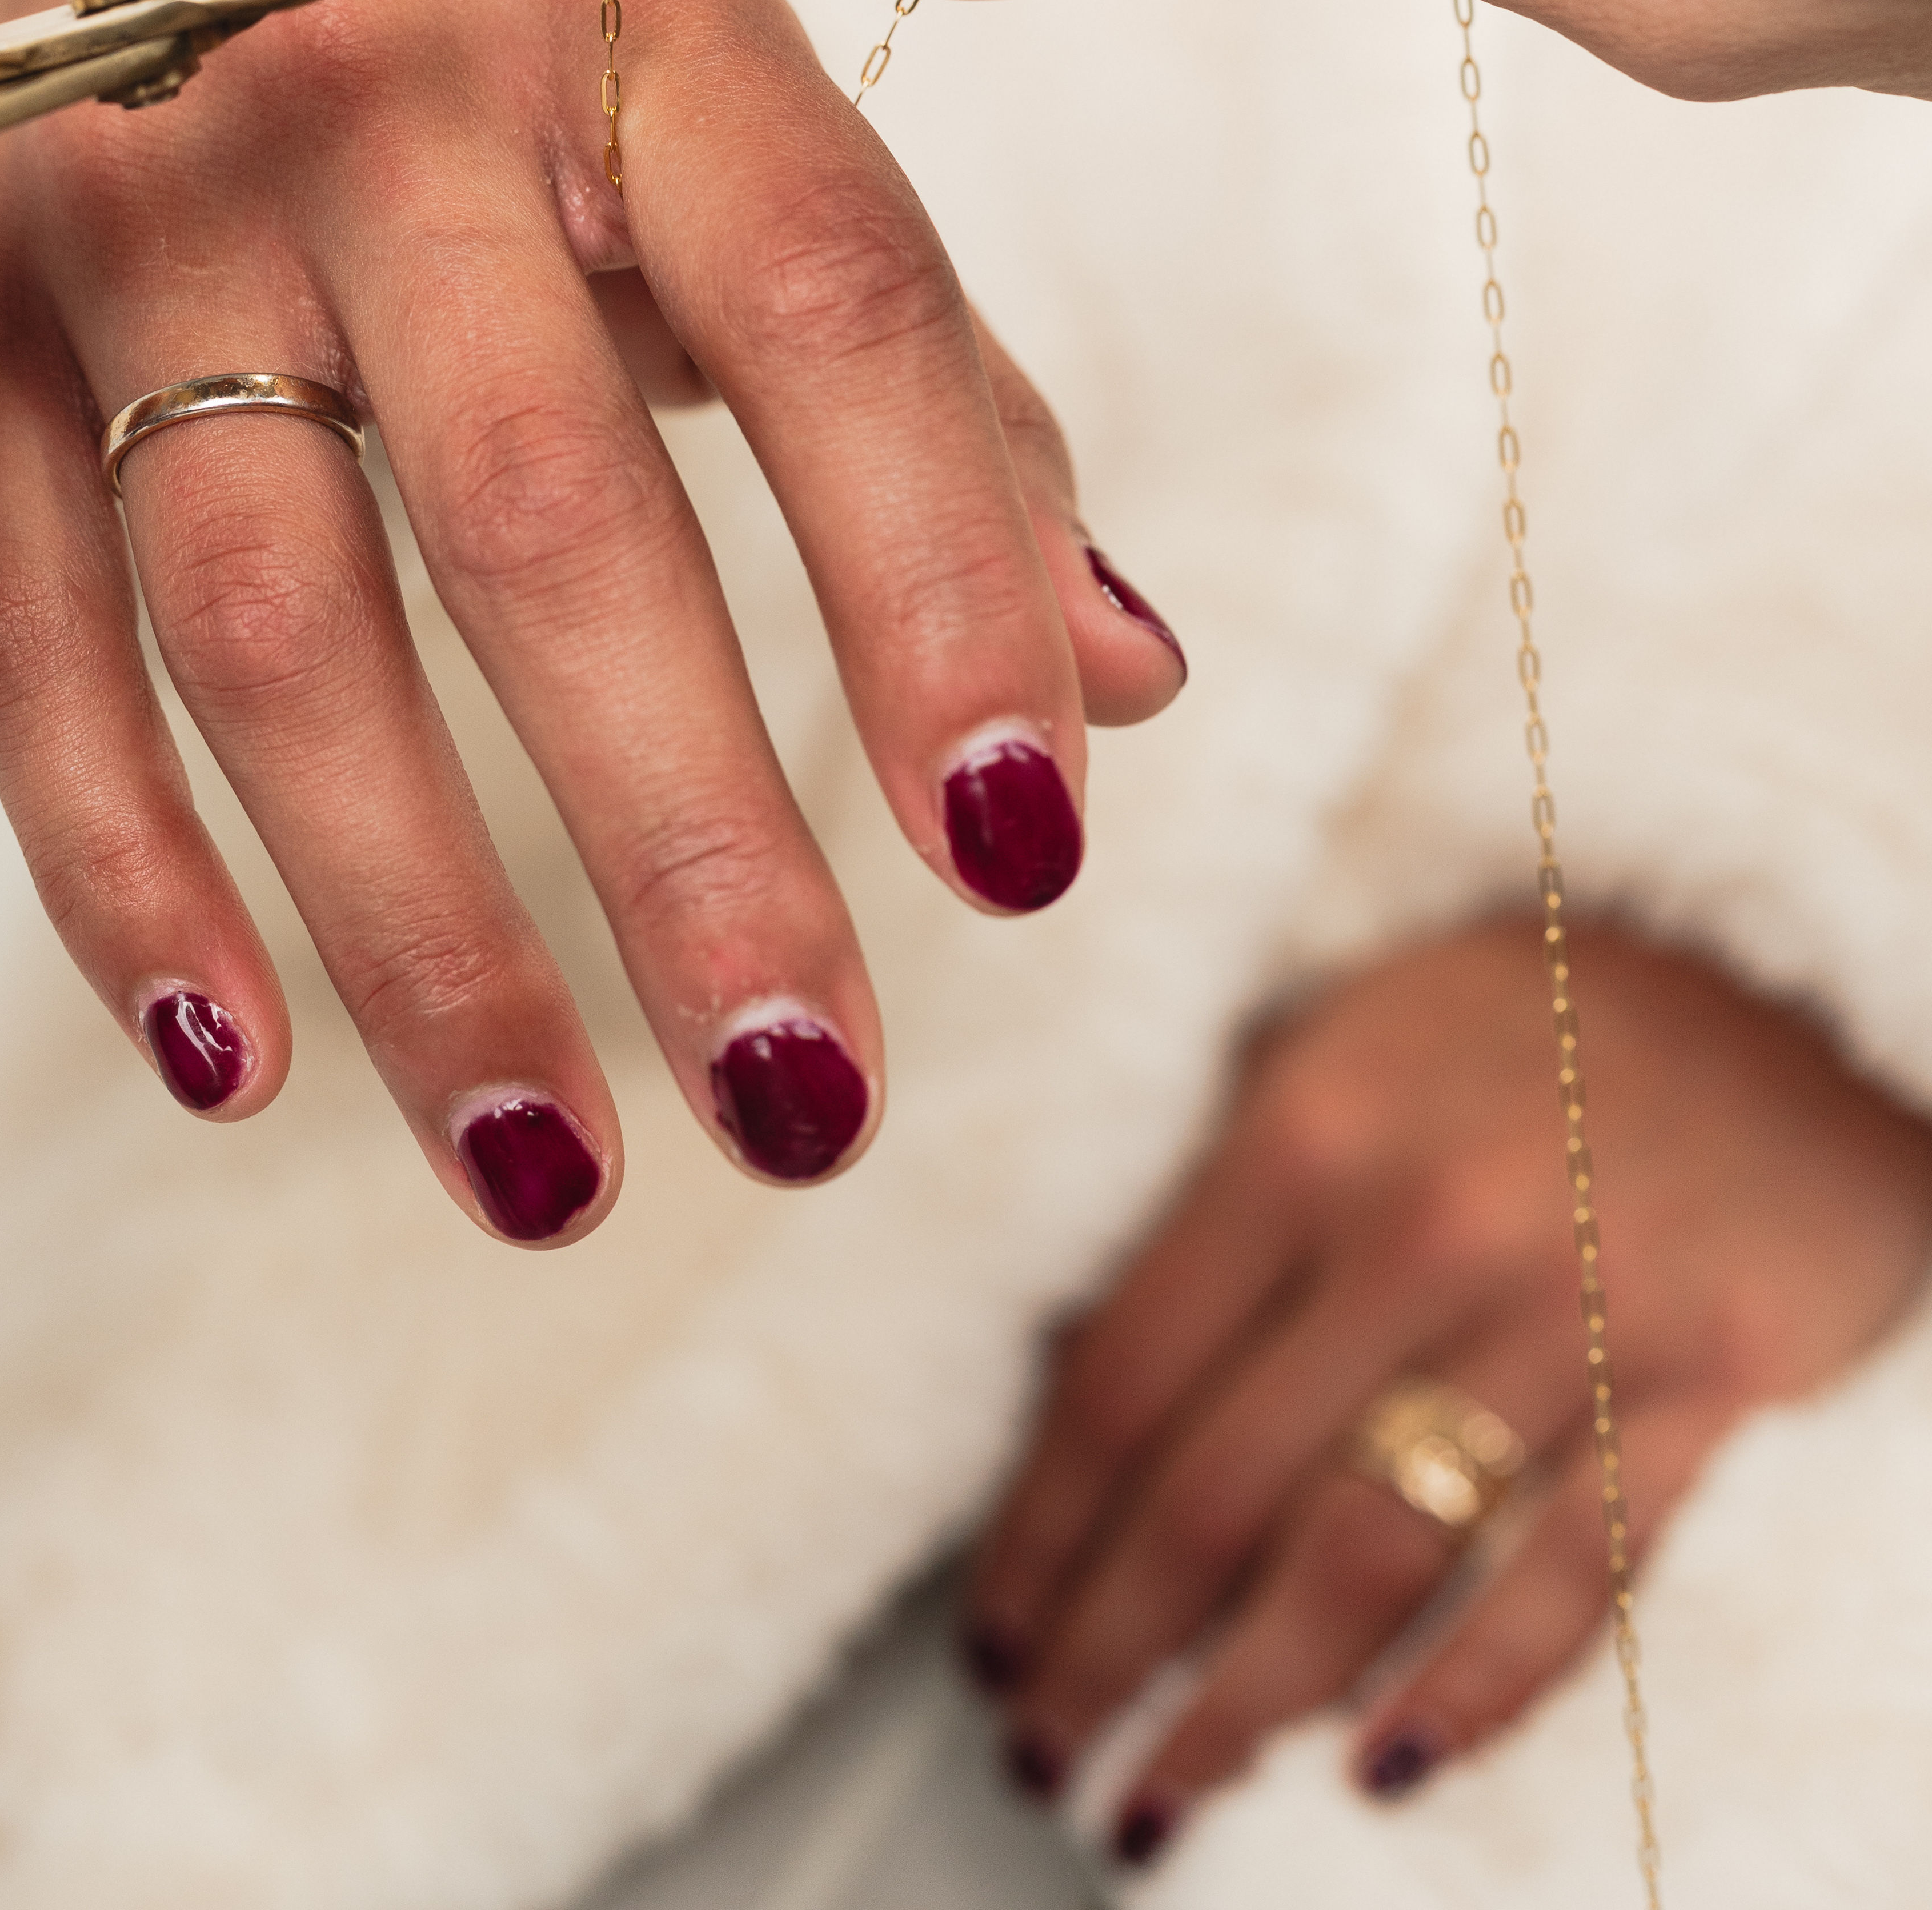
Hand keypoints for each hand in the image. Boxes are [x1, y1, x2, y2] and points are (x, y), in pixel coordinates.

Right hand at [0, 0, 1185, 1242]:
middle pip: (535, 498)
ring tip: (548, 1172)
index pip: (829, 306)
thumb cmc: (531, 57)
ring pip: (266, 611)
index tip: (1022, 857)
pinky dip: (118, 871)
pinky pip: (13, 633)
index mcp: (638, 12)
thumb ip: (937, 403)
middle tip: (802, 1103)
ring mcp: (129, 189)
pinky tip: (241, 1062)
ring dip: (413, 921)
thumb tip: (1124, 693)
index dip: (934, 583)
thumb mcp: (747, 146)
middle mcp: (373, 82)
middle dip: (680, 830)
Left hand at [963, 916, 1931, 1861]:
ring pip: (1369, 1564)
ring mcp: (1572, 1312)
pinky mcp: (1711, 1383)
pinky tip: (1378, 1771)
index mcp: (1300, 1133)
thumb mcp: (1335, 1048)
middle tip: (1042, 1749)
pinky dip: (1471, 1693)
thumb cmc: (1520, 1018)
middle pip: (1216, 1495)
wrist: (1780, 973)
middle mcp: (1421, 1229)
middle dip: (1107, 1648)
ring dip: (1244, 1707)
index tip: (986, 1633)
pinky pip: (1572, 1580)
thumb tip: (1077, 1410)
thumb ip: (1216, 1208)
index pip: (1120, 1384)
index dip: (1038, 1533)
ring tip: (1158, 1793)